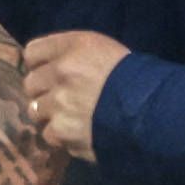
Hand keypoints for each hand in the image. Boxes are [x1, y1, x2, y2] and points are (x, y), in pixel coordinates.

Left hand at [21, 30, 126, 159]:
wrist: (153, 112)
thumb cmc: (135, 78)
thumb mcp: (106, 52)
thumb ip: (75, 55)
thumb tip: (49, 67)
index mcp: (74, 47)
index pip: (32, 52)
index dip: (39, 64)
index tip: (49, 73)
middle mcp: (61, 72)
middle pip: (30, 83)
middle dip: (44, 92)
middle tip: (62, 98)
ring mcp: (59, 104)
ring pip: (37, 111)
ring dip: (51, 115)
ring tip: (71, 118)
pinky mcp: (63, 132)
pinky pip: (49, 134)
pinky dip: (61, 136)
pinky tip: (79, 133)